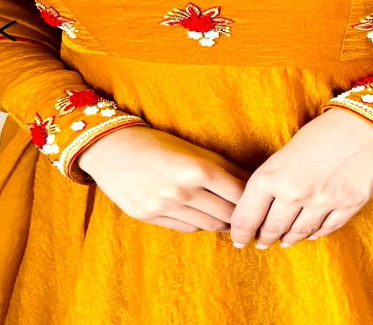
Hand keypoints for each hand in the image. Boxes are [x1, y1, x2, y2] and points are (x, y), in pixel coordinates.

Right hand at [77, 125, 253, 232]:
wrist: (112, 149)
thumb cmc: (158, 142)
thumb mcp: (194, 150)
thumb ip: (224, 167)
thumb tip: (251, 181)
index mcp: (198, 169)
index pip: (238, 194)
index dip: (252, 200)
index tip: (259, 201)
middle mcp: (183, 191)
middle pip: (227, 214)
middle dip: (241, 215)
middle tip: (250, 214)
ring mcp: (166, 207)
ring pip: (209, 225)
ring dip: (223, 222)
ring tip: (229, 216)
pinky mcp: (151, 218)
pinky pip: (188, 229)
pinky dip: (200, 224)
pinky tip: (203, 215)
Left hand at [229, 107, 372, 248]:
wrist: (364, 123)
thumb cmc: (322, 130)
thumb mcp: (286, 151)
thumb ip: (273, 179)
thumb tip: (264, 204)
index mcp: (272, 176)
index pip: (246, 216)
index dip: (239, 232)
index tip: (238, 239)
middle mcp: (294, 193)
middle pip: (272, 228)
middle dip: (264, 237)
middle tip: (260, 241)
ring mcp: (322, 203)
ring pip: (298, 233)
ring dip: (287, 239)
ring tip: (282, 240)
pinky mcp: (347, 207)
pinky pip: (325, 229)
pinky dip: (314, 233)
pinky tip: (308, 233)